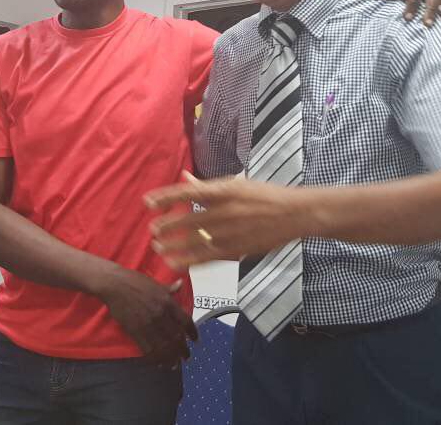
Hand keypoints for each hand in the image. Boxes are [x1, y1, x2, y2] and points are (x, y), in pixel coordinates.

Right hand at [96, 269, 196, 366]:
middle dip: (183, 350)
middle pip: (176, 337)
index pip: (185, 321)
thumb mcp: (156, 283)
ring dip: (170, 357)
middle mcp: (160, 314)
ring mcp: (148, 324)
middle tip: (186, 357)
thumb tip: (181, 284)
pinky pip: (147, 349)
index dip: (192, 332)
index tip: (195, 339)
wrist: (115, 284)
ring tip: (174, 364)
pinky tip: (158, 362)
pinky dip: (154, 358)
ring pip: (164, 346)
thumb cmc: (134, 280)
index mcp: (167, 302)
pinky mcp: (135, 331)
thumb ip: (169, 288)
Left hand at [146, 172, 308, 267]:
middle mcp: (224, 211)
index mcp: (224, 191)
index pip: (187, 193)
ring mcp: (229, 233)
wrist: (293, 214)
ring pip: (193, 242)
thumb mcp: (236, 184)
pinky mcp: (235, 250)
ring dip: (172, 245)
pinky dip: (187, 261)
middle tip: (151, 229)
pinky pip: (206, 258)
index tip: (147, 202)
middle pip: (187, 220)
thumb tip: (184, 178)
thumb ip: (207, 186)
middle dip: (166, 226)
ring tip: (157, 247)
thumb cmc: (264, 195)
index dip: (165, 198)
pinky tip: (173, 263)